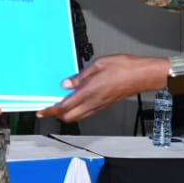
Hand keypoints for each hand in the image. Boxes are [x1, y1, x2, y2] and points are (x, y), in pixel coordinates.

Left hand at [38, 54, 167, 122]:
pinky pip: (86, 112)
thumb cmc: (124, 67)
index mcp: (89, 92)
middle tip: (49, 106)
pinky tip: (75, 100)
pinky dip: (77, 110)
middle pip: (69, 117)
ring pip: (78, 117)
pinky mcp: (104, 105)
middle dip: (56, 114)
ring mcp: (99, 106)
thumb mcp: (97, 65)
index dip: (50, 111)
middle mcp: (93, 103)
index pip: (64, 107)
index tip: (41, 111)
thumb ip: (79, 76)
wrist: (142, 75)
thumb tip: (66, 84)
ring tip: (60, 103)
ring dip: (66, 113)